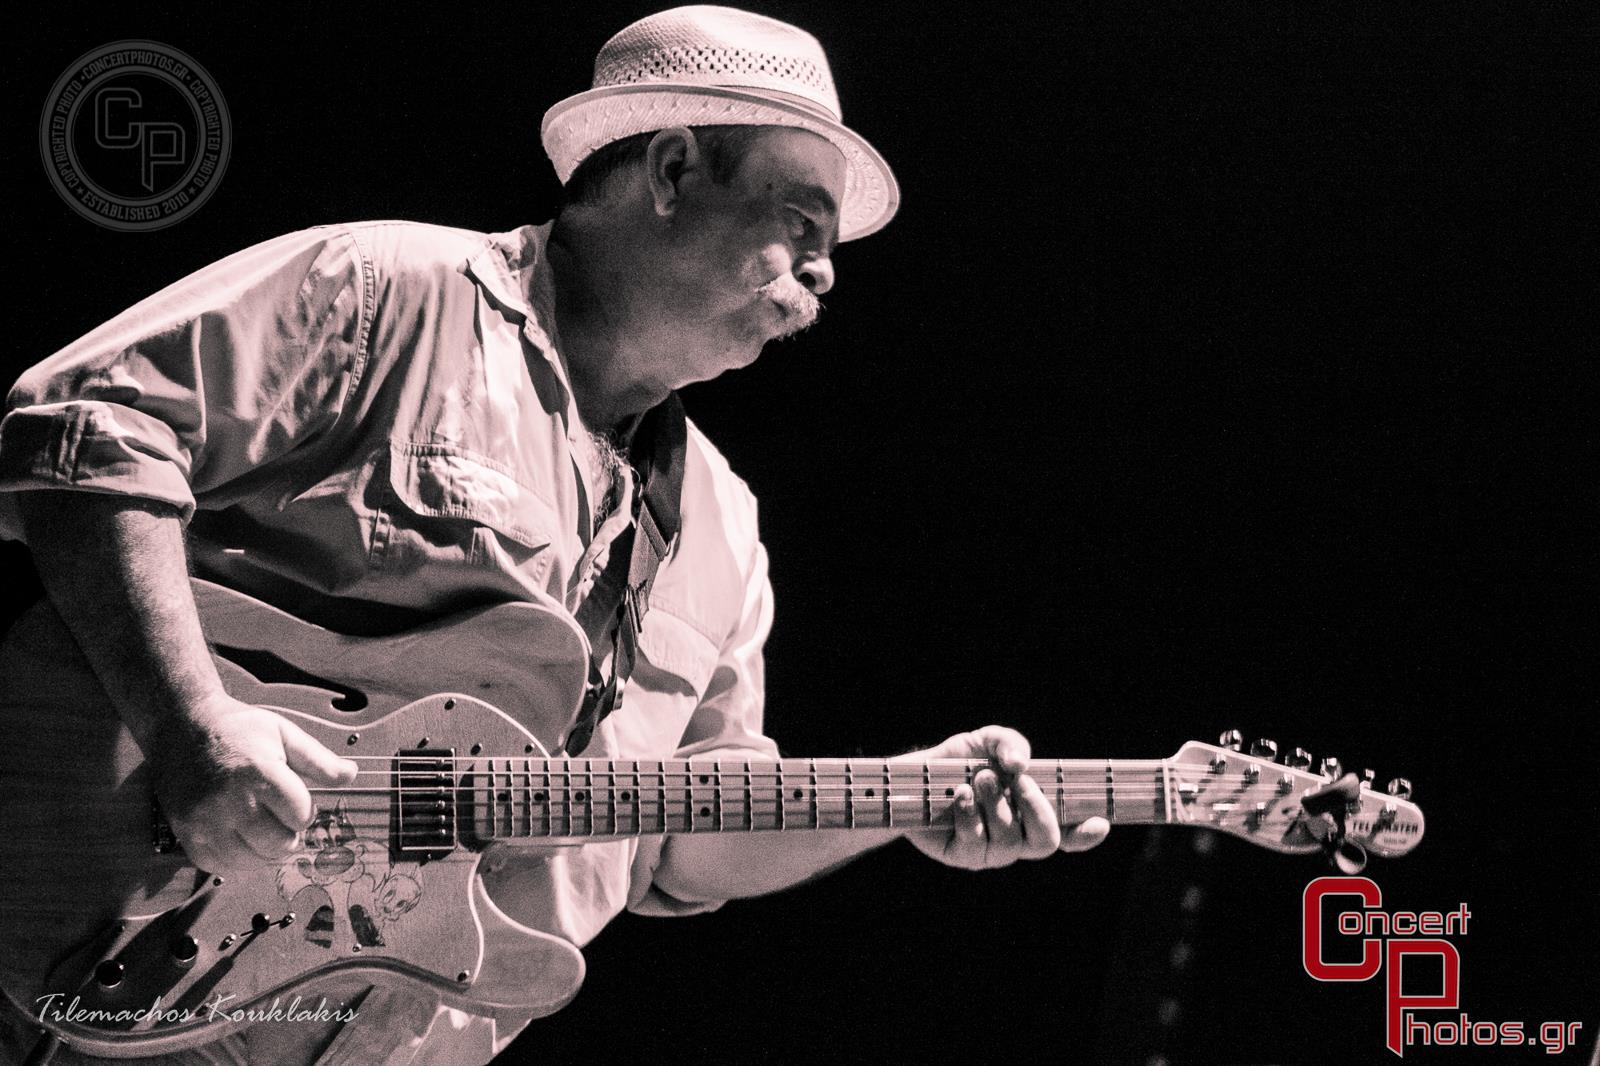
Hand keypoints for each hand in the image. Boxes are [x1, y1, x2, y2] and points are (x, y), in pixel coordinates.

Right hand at [143, 694, 359, 873]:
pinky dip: (237, 858)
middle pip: (280, 844)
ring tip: (260, 823)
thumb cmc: (237, 729)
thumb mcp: (283, 733)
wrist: (180, 726)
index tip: (296, 799)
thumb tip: (350, 775)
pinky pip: (222, 867)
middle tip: (280, 815)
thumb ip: (319, 760)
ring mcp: (205, 822)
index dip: (306, 810)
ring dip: (264, 848)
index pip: (301, 815)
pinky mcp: (188, 836)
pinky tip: (239, 835)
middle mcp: (230, 801)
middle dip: (289, 833)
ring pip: (253, 861)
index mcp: (258, 773)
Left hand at [903, 725, 1109, 869]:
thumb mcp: (986, 740)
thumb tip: (1021, 764)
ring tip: (981, 778)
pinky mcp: (961, 855)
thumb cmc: (959, 760)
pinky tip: (962, 795)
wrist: (913, 774)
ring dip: (998, 805)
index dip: (1085, 835)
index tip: (1099, 822)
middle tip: (1018, 781)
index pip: (1067, 834)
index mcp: (1031, 813)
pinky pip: (975, 842)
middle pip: (1045, 842)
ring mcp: (990, 851)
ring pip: (1009, 841)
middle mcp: (1016, 837)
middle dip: (1036, 809)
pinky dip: (971, 814)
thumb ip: (1009, 743)